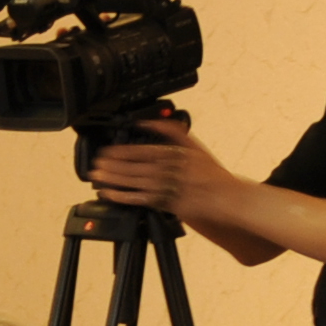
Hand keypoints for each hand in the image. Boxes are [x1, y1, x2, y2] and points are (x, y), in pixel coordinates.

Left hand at [82, 117, 235, 219]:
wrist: (228, 198)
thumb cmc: (212, 175)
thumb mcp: (195, 147)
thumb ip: (173, 131)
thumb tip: (149, 122)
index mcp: (176, 153)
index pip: (143, 150)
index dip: (123, 151)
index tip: (108, 151)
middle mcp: (170, 169)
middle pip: (135, 166)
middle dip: (113, 165)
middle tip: (97, 164)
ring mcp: (168, 187)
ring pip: (134, 182)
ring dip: (113, 179)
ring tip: (96, 176)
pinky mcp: (168, 203)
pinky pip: (140, 199)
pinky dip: (122, 196)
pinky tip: (108, 193)